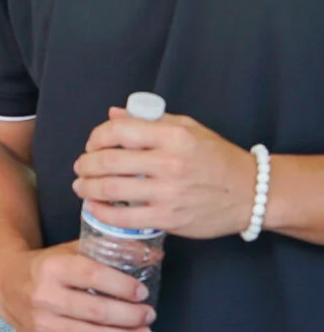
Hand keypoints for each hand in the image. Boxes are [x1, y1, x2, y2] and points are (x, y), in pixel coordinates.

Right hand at [0, 242, 155, 331]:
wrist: (5, 283)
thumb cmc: (46, 266)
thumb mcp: (71, 249)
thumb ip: (108, 250)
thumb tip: (153, 254)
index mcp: (52, 268)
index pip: (94, 277)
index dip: (124, 287)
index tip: (142, 292)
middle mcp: (44, 297)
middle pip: (98, 312)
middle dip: (132, 316)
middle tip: (148, 315)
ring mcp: (42, 324)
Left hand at [72, 107, 256, 238]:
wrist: (251, 193)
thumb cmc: (217, 158)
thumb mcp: (189, 128)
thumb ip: (150, 120)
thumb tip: (113, 113)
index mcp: (173, 136)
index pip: (118, 131)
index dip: (96, 137)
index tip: (92, 144)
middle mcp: (169, 163)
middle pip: (108, 160)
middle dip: (85, 164)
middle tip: (81, 167)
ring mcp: (168, 193)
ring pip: (110, 189)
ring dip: (86, 187)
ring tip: (80, 186)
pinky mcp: (168, 218)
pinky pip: (123, 217)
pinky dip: (101, 212)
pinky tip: (94, 207)